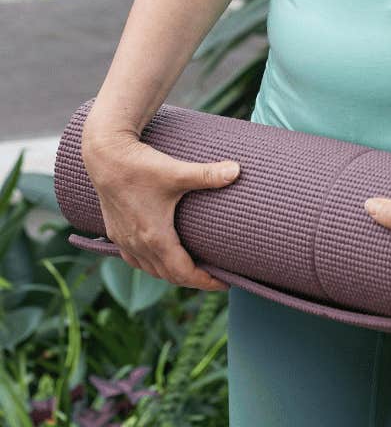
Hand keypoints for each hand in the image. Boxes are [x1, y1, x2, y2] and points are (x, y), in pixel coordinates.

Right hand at [82, 130, 240, 292]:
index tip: (224, 282)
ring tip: (193, 267)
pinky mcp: (115, 232)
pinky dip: (151, 264)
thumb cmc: (141, 166)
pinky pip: (135, 260)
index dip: (205, 282)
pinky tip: (160, 255)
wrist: (105, 157)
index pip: (183, 273)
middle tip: (215, 275)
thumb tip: (237, 171)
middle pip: (168, 276)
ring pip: (150, 270)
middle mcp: (138, 245)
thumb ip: (208, 174)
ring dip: (171, 273)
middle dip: (192, 279)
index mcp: (155, 238)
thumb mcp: (177, 172)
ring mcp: (124, 241)